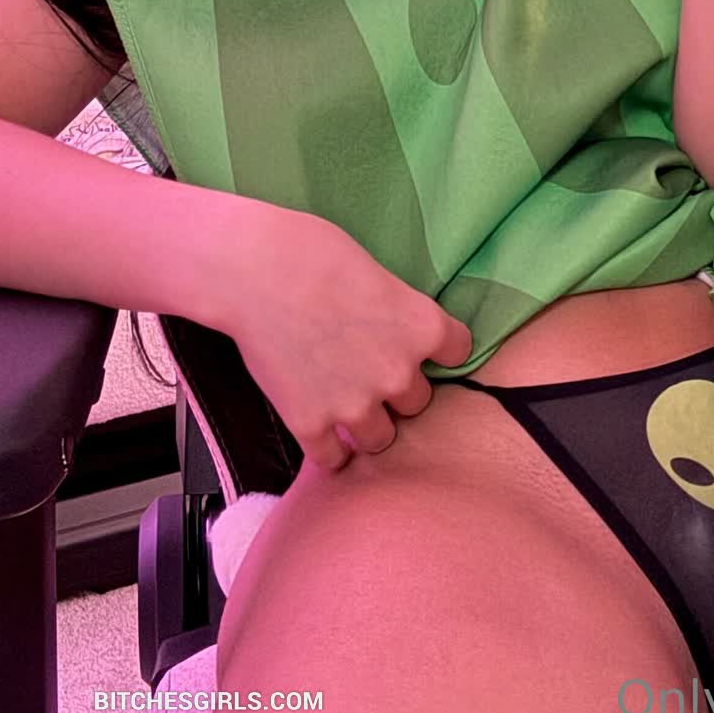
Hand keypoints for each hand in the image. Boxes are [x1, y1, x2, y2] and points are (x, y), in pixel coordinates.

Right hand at [222, 206, 472, 473]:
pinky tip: (319, 428)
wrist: (255, 272)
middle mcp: (398, 373)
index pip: (458, 352)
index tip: (418, 345)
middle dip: (395, 388)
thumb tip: (393, 329)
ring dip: (367, 424)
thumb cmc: (315, 253)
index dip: (437, 349)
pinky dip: (328, 447)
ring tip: (345, 403)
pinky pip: (334, 459)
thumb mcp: (378, 274)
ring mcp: (355, 405)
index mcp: (422, 328)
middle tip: (367, 369)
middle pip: (418, 402)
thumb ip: (396, 313)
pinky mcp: (311, 425)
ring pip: (381, 437)